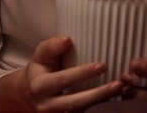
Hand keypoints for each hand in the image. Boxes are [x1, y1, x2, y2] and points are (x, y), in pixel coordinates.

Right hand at [0, 36, 122, 112]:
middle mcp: (47, 104)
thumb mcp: (40, 55)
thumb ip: (51, 46)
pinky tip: (112, 102)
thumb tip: (67, 40)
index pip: (64, 79)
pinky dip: (96, 111)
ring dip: (100, 104)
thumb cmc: (40, 68)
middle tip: (118, 83)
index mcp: (40, 85)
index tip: (102, 65)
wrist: (27, 95)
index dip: (83, 73)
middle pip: (75, 102)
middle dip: (97, 94)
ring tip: (119, 91)